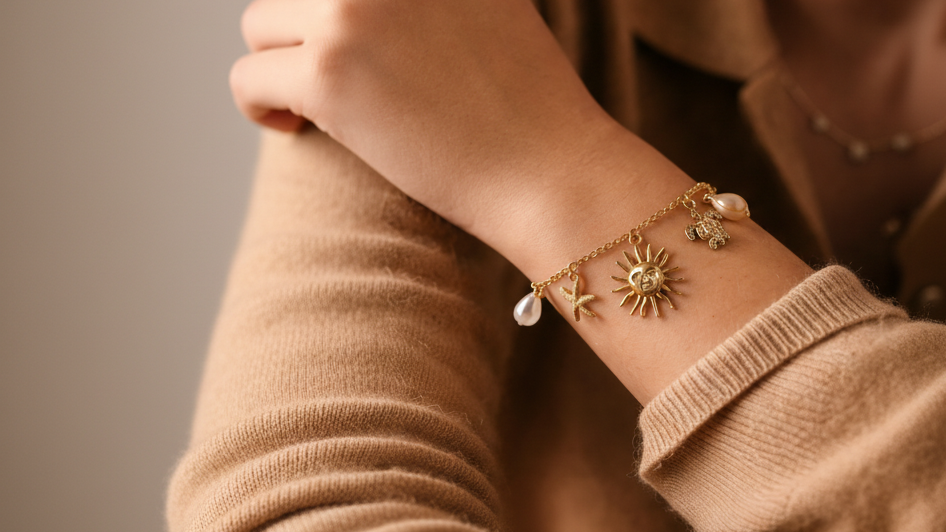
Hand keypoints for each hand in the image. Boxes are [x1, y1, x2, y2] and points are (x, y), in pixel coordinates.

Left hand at [230, 0, 615, 237]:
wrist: (549, 170)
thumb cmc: (527, 108)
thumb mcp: (491, 8)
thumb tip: (366, 14)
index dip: (332, 15)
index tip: (351, 54)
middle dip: (302, 34)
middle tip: (335, 78)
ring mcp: (352, 12)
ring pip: (259, 26)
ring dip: (280, 67)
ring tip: (313, 104)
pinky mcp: (328, 74)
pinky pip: (246, 79)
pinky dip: (259, 108)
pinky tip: (295, 126)